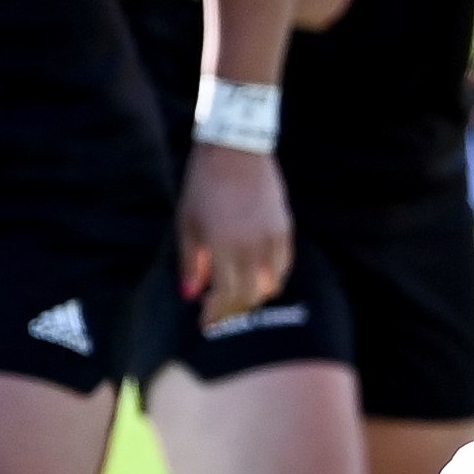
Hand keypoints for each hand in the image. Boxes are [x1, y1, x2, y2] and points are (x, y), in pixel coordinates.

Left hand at [178, 145, 292, 327]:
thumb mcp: (188, 223)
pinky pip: (282, 266)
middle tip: (218, 312)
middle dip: (233, 309)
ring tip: (236, 294)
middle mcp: (253, 247)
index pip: (226, 295)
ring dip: (253, 296)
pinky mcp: (285, 229)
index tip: (205, 322)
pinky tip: (254, 275)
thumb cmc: (204, 185)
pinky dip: (269, 278)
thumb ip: (191, 262)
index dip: (216, 313)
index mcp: (224, 246)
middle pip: (250, 295)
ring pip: (271, 284)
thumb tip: (192, 293)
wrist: (236, 151)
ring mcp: (273, 238)